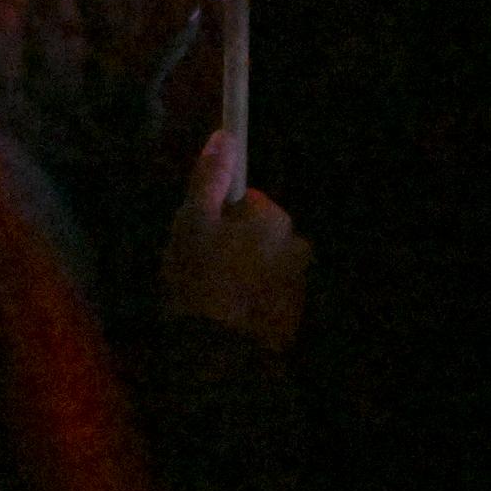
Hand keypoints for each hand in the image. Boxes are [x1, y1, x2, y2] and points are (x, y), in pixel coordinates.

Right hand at [160, 143, 309, 351]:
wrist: (219, 355)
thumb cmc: (200, 282)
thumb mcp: (192, 223)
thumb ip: (209, 178)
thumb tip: (225, 135)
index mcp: (273, 217)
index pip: (246, 203)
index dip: (218, 218)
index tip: (199, 241)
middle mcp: (296, 243)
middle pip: (259, 233)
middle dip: (234, 246)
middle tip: (201, 272)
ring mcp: (298, 281)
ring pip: (265, 264)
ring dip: (246, 274)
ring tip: (213, 299)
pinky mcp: (294, 314)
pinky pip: (270, 294)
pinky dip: (254, 300)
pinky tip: (230, 315)